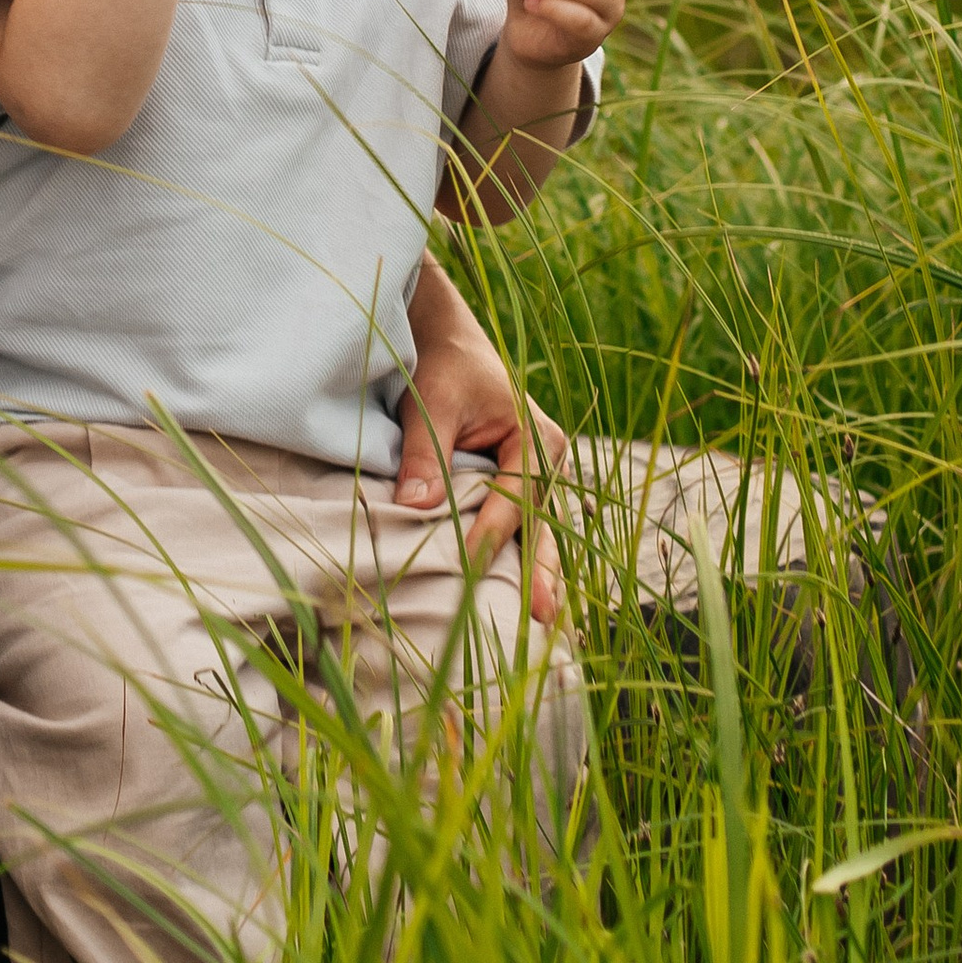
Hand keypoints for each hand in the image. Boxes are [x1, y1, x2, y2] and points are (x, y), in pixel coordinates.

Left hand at [394, 262, 564, 622]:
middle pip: (541, 525)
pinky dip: (526, 558)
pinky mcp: (523, 485)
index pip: (512, 498)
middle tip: (541, 619)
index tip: (466, 567)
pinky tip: (530, 597)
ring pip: (541, 533)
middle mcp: (548, 461)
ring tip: (545, 623)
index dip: (488, 534)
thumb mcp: (432, 401)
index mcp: (536, 437)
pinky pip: (527, 526)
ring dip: (540, 575)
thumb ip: (425, 453)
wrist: (449, 339)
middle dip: (540, 573)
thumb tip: (413, 507)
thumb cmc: (443, 365)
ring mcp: (540, 476)